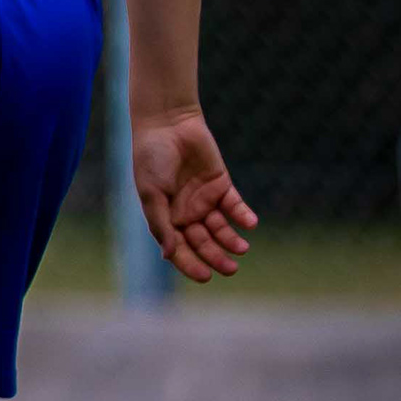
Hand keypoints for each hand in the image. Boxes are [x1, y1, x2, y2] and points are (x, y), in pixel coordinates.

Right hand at [129, 107, 257, 280]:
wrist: (167, 124)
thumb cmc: (151, 158)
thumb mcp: (151, 193)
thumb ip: (161, 224)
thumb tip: (169, 255)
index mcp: (166, 217)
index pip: (179, 248)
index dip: (191, 264)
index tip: (205, 276)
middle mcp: (186, 212)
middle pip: (204, 243)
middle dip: (216, 258)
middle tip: (231, 269)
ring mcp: (205, 200)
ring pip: (221, 229)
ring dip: (231, 241)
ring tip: (241, 248)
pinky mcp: (222, 186)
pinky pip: (235, 207)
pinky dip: (243, 216)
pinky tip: (249, 223)